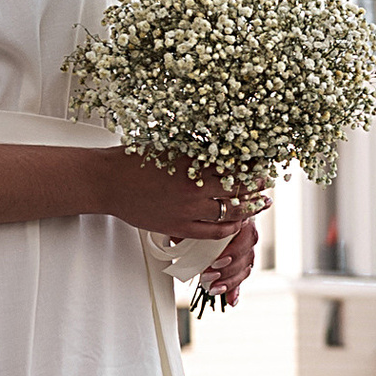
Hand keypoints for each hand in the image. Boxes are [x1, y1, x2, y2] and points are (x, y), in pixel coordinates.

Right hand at [97, 160, 263, 242]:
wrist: (107, 182)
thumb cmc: (133, 160)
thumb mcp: (168, 146)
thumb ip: (194, 149)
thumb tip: (219, 143)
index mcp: (193, 163)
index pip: (234, 164)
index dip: (253, 164)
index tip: (263, 161)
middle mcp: (194, 188)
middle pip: (239, 189)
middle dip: (258, 186)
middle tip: (268, 182)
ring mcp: (188, 211)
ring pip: (231, 212)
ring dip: (250, 208)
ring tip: (262, 203)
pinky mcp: (179, 228)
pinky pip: (213, 232)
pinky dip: (229, 228)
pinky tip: (237, 223)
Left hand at [199, 218, 260, 306]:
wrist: (192, 215)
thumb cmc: (196, 216)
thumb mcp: (196, 221)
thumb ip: (200, 230)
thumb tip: (194, 239)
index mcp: (241, 218)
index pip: (245, 238)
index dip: (232, 253)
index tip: (215, 263)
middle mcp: (247, 232)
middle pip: (247, 255)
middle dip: (227, 270)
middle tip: (208, 276)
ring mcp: (245, 247)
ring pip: (245, 268)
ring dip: (229, 282)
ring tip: (213, 288)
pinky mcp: (240, 262)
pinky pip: (241, 277)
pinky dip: (234, 290)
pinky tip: (231, 300)